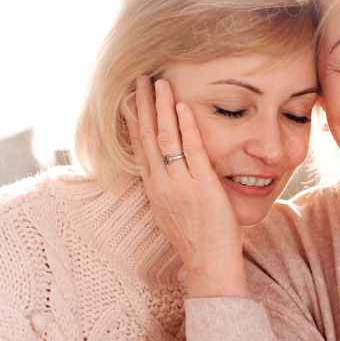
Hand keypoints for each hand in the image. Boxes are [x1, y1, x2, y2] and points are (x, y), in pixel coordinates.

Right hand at [125, 75, 247, 297]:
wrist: (208, 262)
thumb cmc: (196, 240)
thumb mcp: (172, 212)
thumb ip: (168, 190)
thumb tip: (168, 174)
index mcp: (153, 189)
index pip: (139, 146)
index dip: (134, 119)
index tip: (131, 96)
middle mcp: (160, 184)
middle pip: (146, 136)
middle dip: (143, 104)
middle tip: (141, 78)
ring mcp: (179, 184)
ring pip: (165, 138)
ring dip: (161, 107)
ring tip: (161, 82)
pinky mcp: (201, 186)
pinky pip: (192, 150)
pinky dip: (186, 126)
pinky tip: (183, 107)